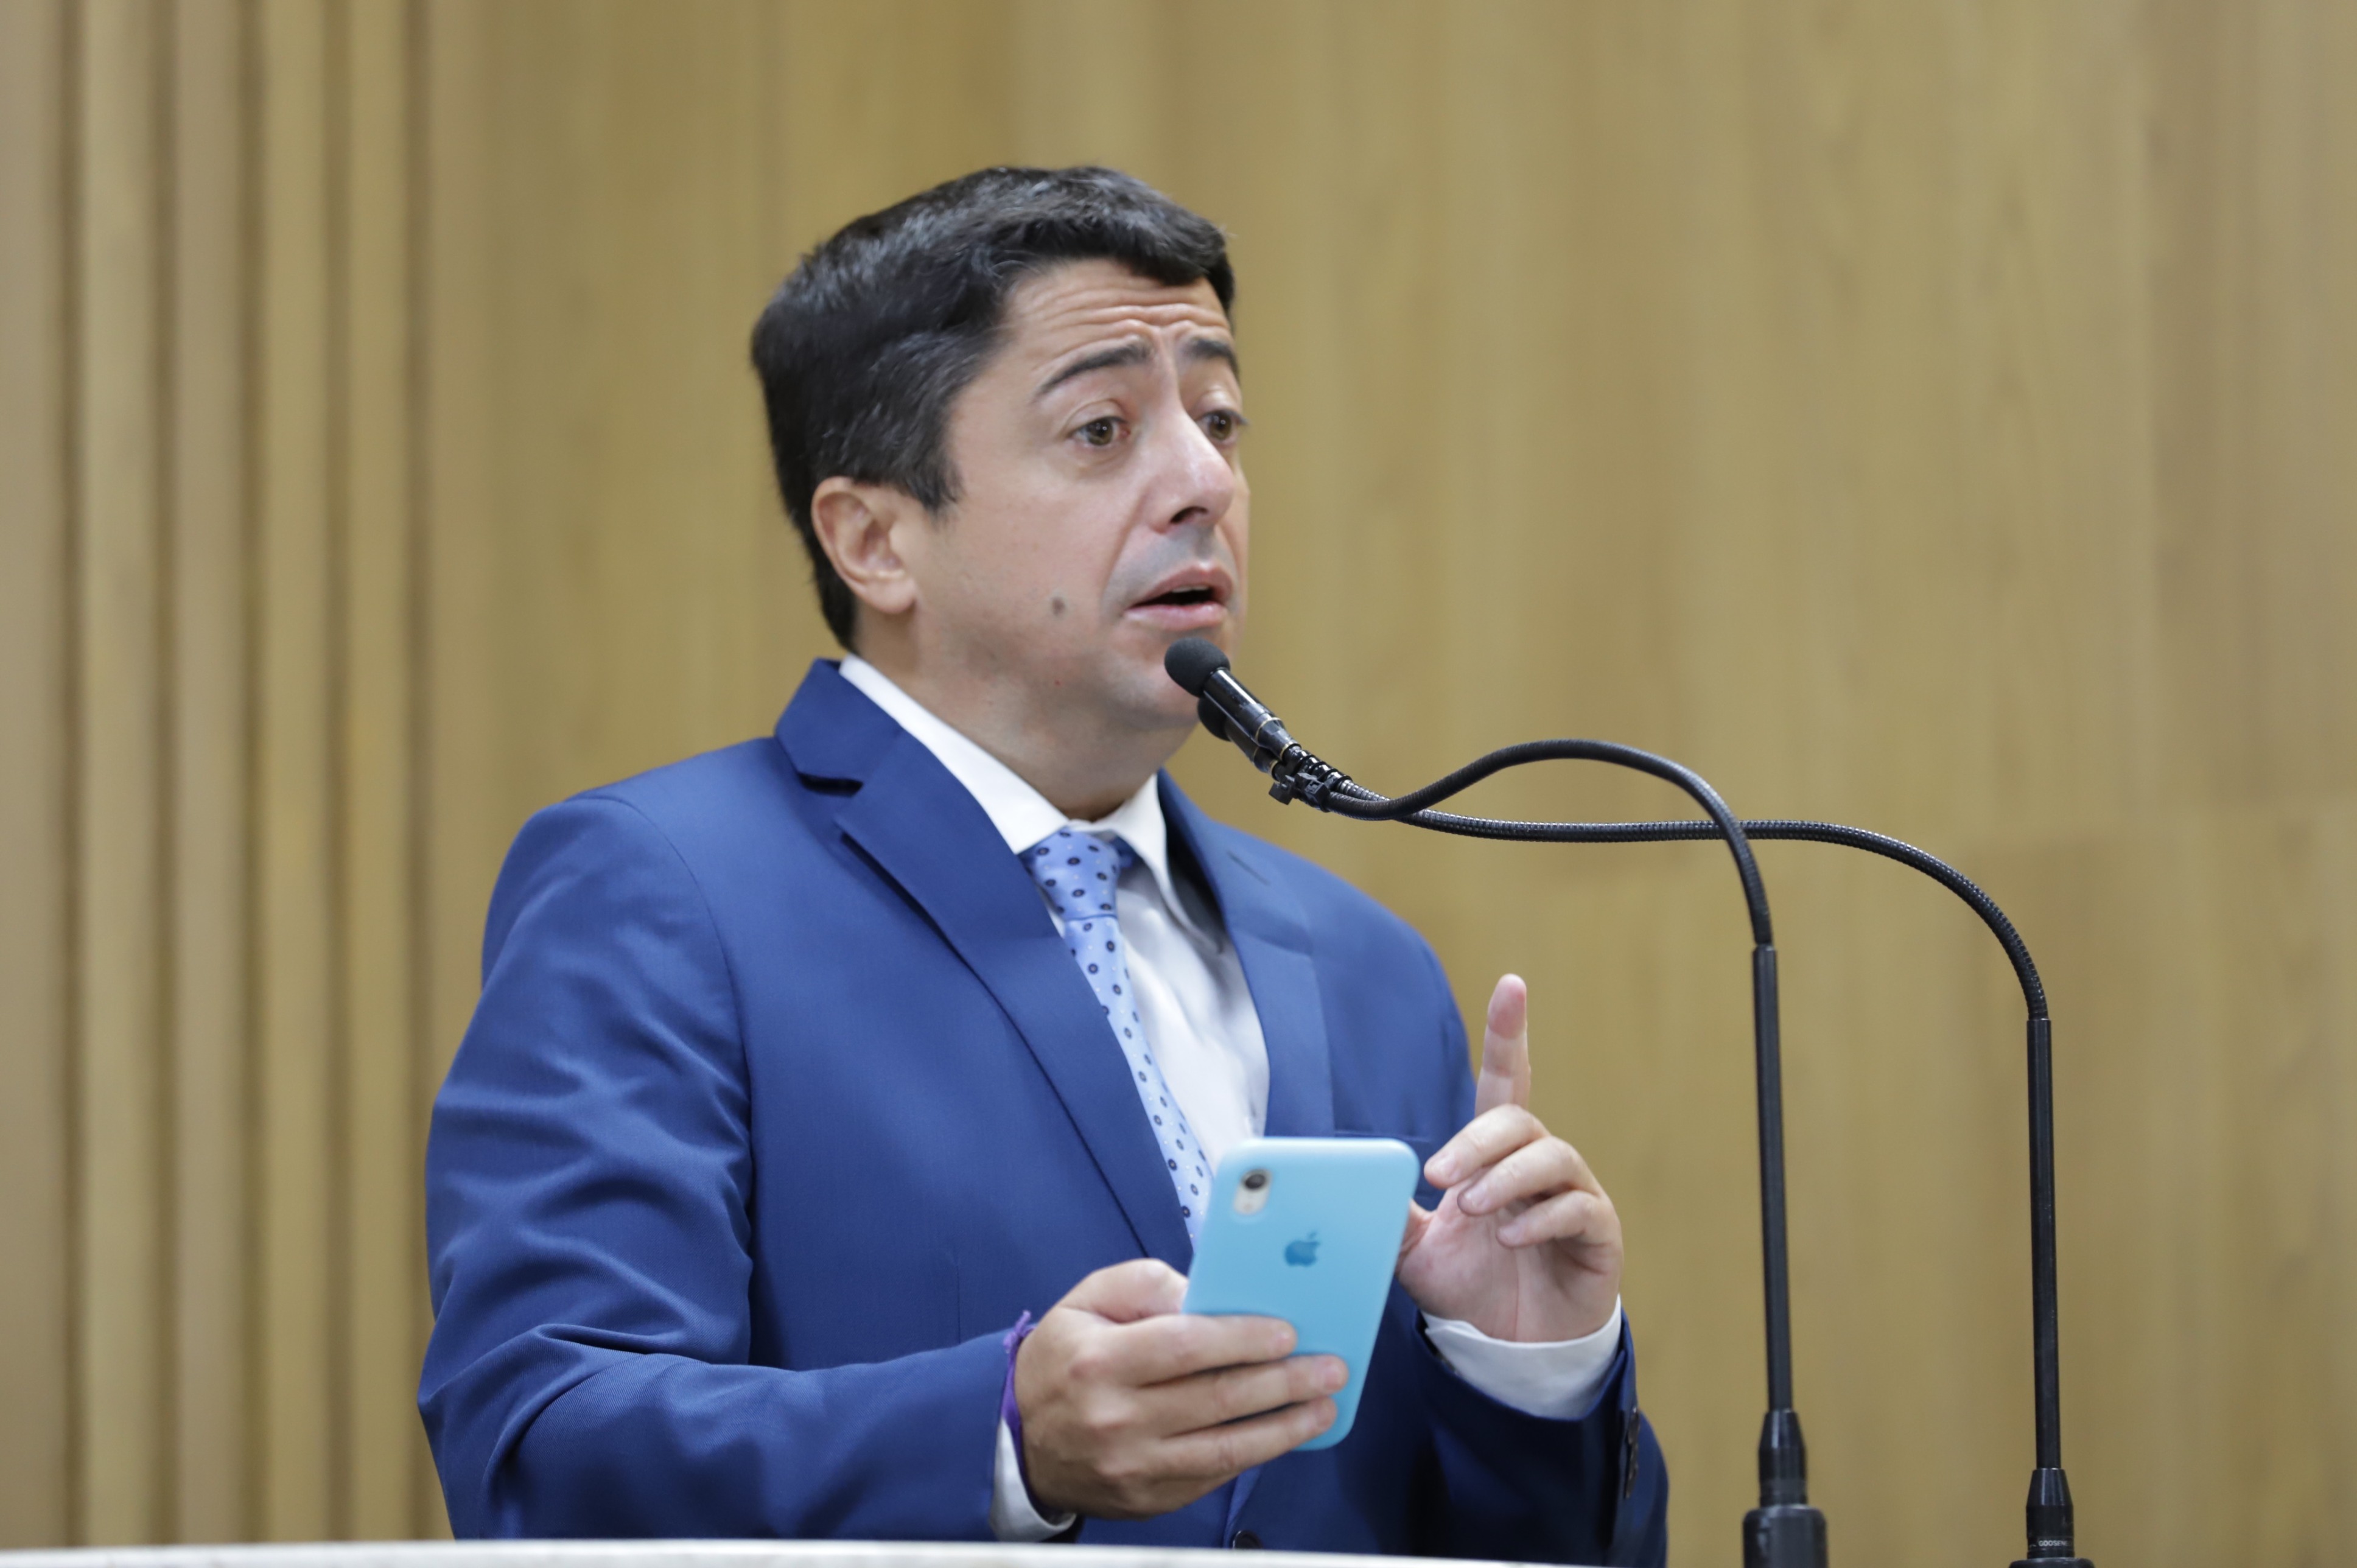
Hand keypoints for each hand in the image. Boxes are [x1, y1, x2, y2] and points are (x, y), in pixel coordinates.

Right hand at [1013, 1257, 1346, 1519]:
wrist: (1020, 1439)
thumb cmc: (1065, 1358)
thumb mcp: (1088, 1300)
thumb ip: (1147, 1286)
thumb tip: (1209, 1297)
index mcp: (1099, 1362)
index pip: (1184, 1347)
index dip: (1242, 1339)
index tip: (1288, 1332)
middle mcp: (1115, 1420)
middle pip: (1215, 1400)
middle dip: (1282, 1382)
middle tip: (1329, 1367)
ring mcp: (1133, 1467)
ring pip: (1224, 1449)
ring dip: (1284, 1428)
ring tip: (1324, 1407)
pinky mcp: (1147, 1498)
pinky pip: (1213, 1476)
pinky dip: (1255, 1455)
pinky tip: (1285, 1433)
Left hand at [1395, 975, 1623, 1341]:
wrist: (1509, 1350)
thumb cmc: (1467, 1287)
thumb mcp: (1413, 1249)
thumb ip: (1388, 1210)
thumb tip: (1343, 1177)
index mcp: (1493, 1155)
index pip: (1504, 1082)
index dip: (1507, 1035)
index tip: (1511, 986)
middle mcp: (1537, 1164)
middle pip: (1518, 1120)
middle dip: (1477, 1141)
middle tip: (1441, 1177)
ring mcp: (1573, 1195)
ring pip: (1550, 1157)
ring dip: (1507, 1178)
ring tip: (1475, 1210)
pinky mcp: (1597, 1233)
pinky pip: (1578, 1208)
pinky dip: (1542, 1219)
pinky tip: (1513, 1239)